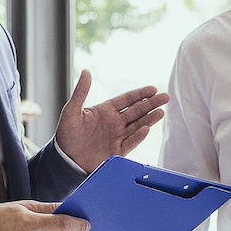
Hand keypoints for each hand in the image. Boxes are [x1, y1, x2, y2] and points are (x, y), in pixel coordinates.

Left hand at [55, 69, 170, 171]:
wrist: (65, 160)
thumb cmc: (67, 135)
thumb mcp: (72, 111)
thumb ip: (81, 92)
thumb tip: (86, 71)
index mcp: (106, 111)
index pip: (127, 99)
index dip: (140, 94)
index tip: (153, 89)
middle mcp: (115, 122)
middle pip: (137, 111)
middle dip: (152, 104)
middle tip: (166, 97)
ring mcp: (117, 137)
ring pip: (138, 125)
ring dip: (150, 119)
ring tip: (161, 111)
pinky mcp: (118, 152)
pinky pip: (131, 142)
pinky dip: (139, 136)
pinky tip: (146, 128)